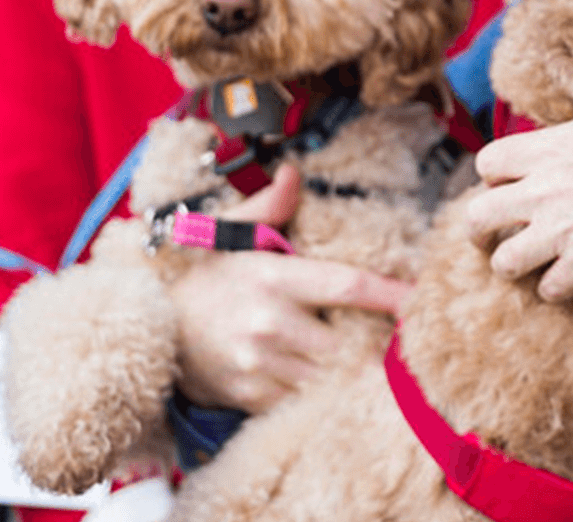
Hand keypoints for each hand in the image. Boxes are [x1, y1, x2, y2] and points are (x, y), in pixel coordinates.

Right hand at [170, 164, 412, 412]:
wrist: (153, 328)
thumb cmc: (208, 277)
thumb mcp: (232, 233)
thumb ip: (270, 206)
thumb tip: (293, 172)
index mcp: (274, 277)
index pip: (348, 285)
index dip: (390, 294)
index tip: (419, 299)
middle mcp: (268, 323)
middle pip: (348, 342)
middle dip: (377, 345)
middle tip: (403, 343)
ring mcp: (259, 364)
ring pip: (330, 378)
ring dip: (355, 373)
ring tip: (377, 365)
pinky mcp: (250, 397)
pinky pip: (303, 401)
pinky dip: (324, 394)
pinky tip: (337, 384)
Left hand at [464, 109, 572, 300]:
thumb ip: (568, 132)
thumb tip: (563, 132)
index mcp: (543, 151)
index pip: (487, 163)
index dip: (493, 176)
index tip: (507, 182)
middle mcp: (541, 191)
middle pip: (479, 217)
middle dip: (480, 229)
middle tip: (489, 234)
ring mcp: (560, 230)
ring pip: (505, 262)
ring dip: (511, 264)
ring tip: (523, 261)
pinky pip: (549, 289)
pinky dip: (554, 287)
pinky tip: (565, 276)